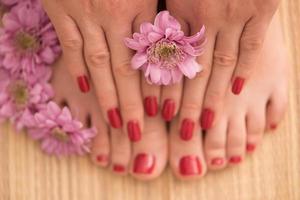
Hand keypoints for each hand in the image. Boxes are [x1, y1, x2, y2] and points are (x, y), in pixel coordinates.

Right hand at [41, 0, 157, 140]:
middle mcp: (114, 13)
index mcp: (140, 3)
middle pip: (126, 68)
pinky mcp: (61, 9)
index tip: (162, 111)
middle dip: (133, 102)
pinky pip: (71, 45)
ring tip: (117, 123)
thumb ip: (160, 6)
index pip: (151, 54)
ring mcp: (85, 13)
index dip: (157, 85)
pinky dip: (77, 68)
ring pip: (100, 64)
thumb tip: (175, 36)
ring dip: (108, 96)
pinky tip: (86, 89)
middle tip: (139, 132)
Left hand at [166, 0, 278, 129]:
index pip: (172, 58)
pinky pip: (251, 47)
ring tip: (206, 122)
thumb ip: (171, 18)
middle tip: (185, 129)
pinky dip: (244, 69)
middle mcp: (206, 15)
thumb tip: (157, 48)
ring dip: (214, 95)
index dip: (168, 87)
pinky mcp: (260, 10)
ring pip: (221, 64)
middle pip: (197, 69)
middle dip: (190, 102)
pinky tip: (236, 91)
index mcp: (182, 8)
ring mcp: (234, 14)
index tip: (163, 113)